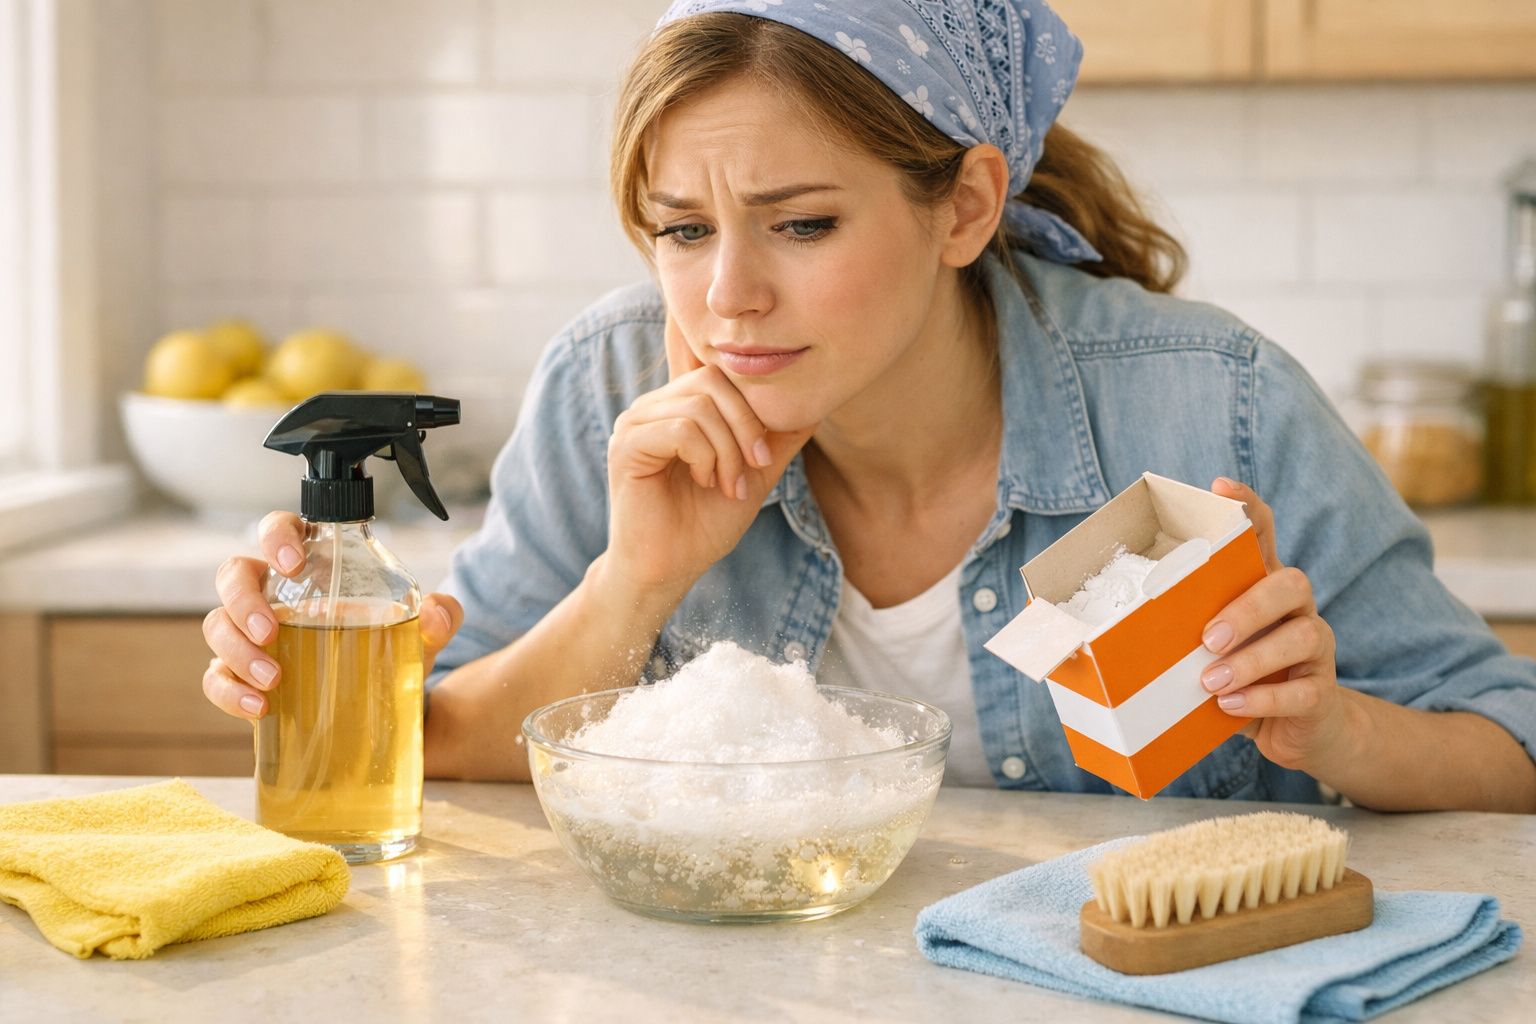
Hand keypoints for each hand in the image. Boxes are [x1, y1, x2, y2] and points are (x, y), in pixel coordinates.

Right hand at [200, 511, 463, 720]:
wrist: (387, 708)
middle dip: (243, 600)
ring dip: (236, 650)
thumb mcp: (422, 634)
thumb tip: (436, 613)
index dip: (275, 535)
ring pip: (218, 625)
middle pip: (233, 575)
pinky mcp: (242, 676)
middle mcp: (273, 594)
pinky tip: (258, 706)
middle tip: (272, 631)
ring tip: (274, 679)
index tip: (291, 563)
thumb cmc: (393, 651)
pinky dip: (229, 691)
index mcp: (312, 566)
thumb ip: (439, 616)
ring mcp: (252, 635)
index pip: (279, 529)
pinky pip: (215, 677)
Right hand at [603, 314, 814, 592]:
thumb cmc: (704, 526)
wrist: (669, 569)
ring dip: (728, 450)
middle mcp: (653, 406)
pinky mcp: (626, 446)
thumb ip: (777, 439)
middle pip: (713, 381)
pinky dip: (705, 458)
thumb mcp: (754, 474)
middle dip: (746, 426)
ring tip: (729, 485)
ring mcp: (635, 423)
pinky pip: (680, 430)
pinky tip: (705, 483)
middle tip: (755, 467)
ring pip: (699, 407)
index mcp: (678, 407)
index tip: (765, 454)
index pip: (720, 372)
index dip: (752, 404)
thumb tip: (814, 405)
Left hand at [1198, 478, 1346, 770]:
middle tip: (1208, 638)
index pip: (1264, 535)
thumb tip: (1089, 630)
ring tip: (1210, 680)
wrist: (1296, 730)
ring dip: (1253, 659)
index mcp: (1263, 589)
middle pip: (1292, 583)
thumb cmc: (1238, 679)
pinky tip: (1230, 705)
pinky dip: (1264, 699)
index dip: (1248, 506)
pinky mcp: (1321, 693)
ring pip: (1303, 636)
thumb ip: (1174, 633)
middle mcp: (1296, 611)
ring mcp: (1316, 650)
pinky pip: (1304, 691)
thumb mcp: (1205, 650)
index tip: (1220, 487)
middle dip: (1248, 608)